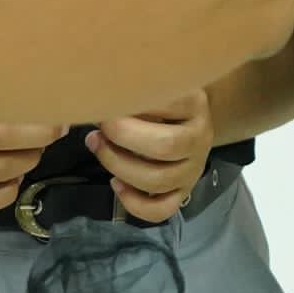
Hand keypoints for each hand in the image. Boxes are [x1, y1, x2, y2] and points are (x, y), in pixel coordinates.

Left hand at [86, 90, 213, 222]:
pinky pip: (163, 209)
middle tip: (99, 129)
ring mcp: (193, 168)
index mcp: (194, 103)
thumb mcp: (151, 83)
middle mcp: (200, 136)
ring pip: (159, 180)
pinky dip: (135, 204)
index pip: (166, 105)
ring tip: (98, 148)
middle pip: (165, 146)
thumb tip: (94, 99)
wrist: (186, 118)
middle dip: (122, 139)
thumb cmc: (158, 97)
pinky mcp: (183, 191)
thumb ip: (129, 87)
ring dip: (119, 167)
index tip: (106, 101)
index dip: (128, 106)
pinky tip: (116, 184)